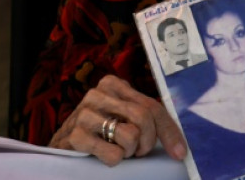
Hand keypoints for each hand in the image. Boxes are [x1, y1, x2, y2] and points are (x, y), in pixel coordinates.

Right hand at [48, 75, 186, 165]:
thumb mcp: (124, 118)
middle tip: (138, 151)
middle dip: (147, 142)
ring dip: (128, 151)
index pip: (152, 106)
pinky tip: (101, 155)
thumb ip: (147, 119)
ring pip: (130, 135)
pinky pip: (114, 154)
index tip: (180, 152)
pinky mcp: (76, 135)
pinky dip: (114, 159)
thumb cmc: (101, 133)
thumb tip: (180, 147)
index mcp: (114, 84)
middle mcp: (98, 93)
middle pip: (144, 118)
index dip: (169, 131)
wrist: (64, 147)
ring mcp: (84, 113)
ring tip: (117, 150)